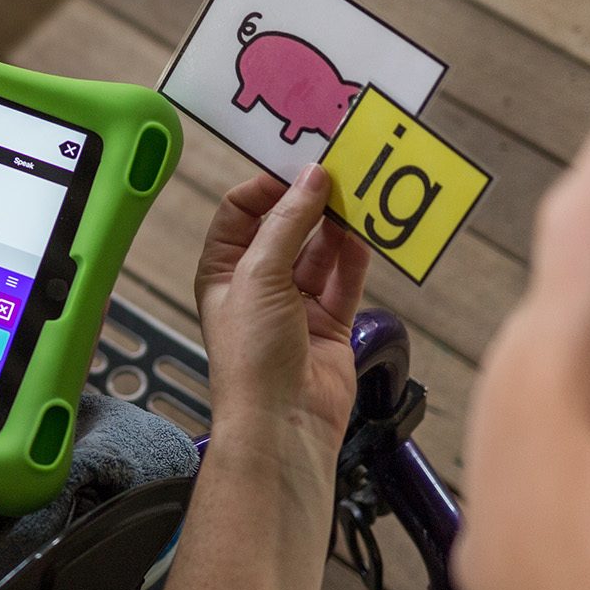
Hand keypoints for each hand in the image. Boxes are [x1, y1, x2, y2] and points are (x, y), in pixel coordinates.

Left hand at [194, 166, 371, 438]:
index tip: (297, 168)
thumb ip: (287, 224)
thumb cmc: (251, 356)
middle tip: (337, 173)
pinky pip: (345, 278)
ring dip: (337, 225)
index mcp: (222, 270)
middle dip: (309, 201)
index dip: (266, 187)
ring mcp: (295, 303)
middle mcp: (257, 283)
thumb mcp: (258, 275)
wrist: (283, 421)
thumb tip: (312, 179)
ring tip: (358, 197)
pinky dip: (356, 256)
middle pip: (285, 226)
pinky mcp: (330, 321)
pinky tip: (366, 234)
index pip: (240, 211)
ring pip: (320, 250)